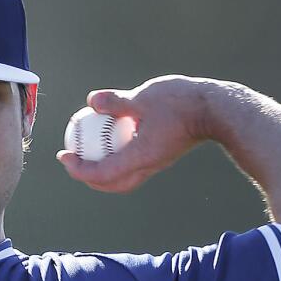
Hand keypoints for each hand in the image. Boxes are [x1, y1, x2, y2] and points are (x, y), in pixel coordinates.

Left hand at [57, 75, 219, 192]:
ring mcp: (157, 162)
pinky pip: (134, 165)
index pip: (103, 173)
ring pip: (124, 179)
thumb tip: (91, 102)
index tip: (64, 156)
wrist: (216, 111)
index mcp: (141, 156)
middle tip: (72, 161)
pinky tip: (111, 139)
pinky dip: (117, 160)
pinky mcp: (162, 155)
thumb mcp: (144, 96)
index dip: (79, 169)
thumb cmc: (182, 102)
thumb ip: (116, 101)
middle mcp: (148, 165)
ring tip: (88, 154)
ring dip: (103, 172)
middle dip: (88, 178)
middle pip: (112, 184)